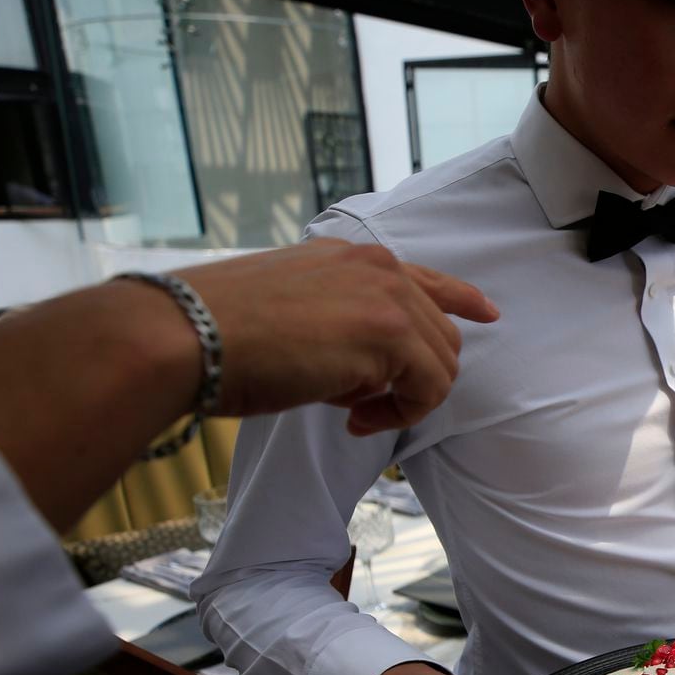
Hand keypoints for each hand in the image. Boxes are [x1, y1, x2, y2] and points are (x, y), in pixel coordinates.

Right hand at [175, 238, 500, 435]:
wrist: (187, 332)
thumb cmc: (218, 331)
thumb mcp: (290, 309)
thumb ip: (338, 323)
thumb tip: (369, 371)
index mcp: (350, 255)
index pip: (424, 276)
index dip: (461, 298)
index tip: (487, 314)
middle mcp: (376, 266)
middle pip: (440, 332)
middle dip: (412, 378)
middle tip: (361, 407)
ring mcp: (388, 296)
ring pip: (440, 363)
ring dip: (405, 400)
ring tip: (354, 413)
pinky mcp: (390, 334)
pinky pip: (428, 388)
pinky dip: (400, 414)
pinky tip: (354, 419)